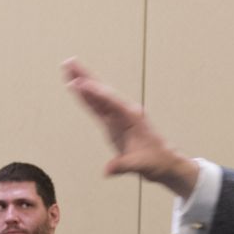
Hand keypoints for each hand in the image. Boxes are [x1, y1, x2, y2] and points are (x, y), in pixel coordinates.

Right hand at [62, 58, 199, 197]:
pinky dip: (86, 98)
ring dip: (83, 83)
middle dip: (85, 77)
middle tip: (70, 62)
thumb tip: (107, 171)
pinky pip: (96, 108)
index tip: (79, 83)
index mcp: (131, 117)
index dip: (94, 92)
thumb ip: (122, 165)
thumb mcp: (140, 165)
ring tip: (68, 70)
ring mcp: (118, 116)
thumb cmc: (156, 161)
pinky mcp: (113, 123)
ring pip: (97, 96)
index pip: (110, 101)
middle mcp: (124, 112)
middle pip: (101, 91)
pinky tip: (76, 89)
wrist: (165, 162)